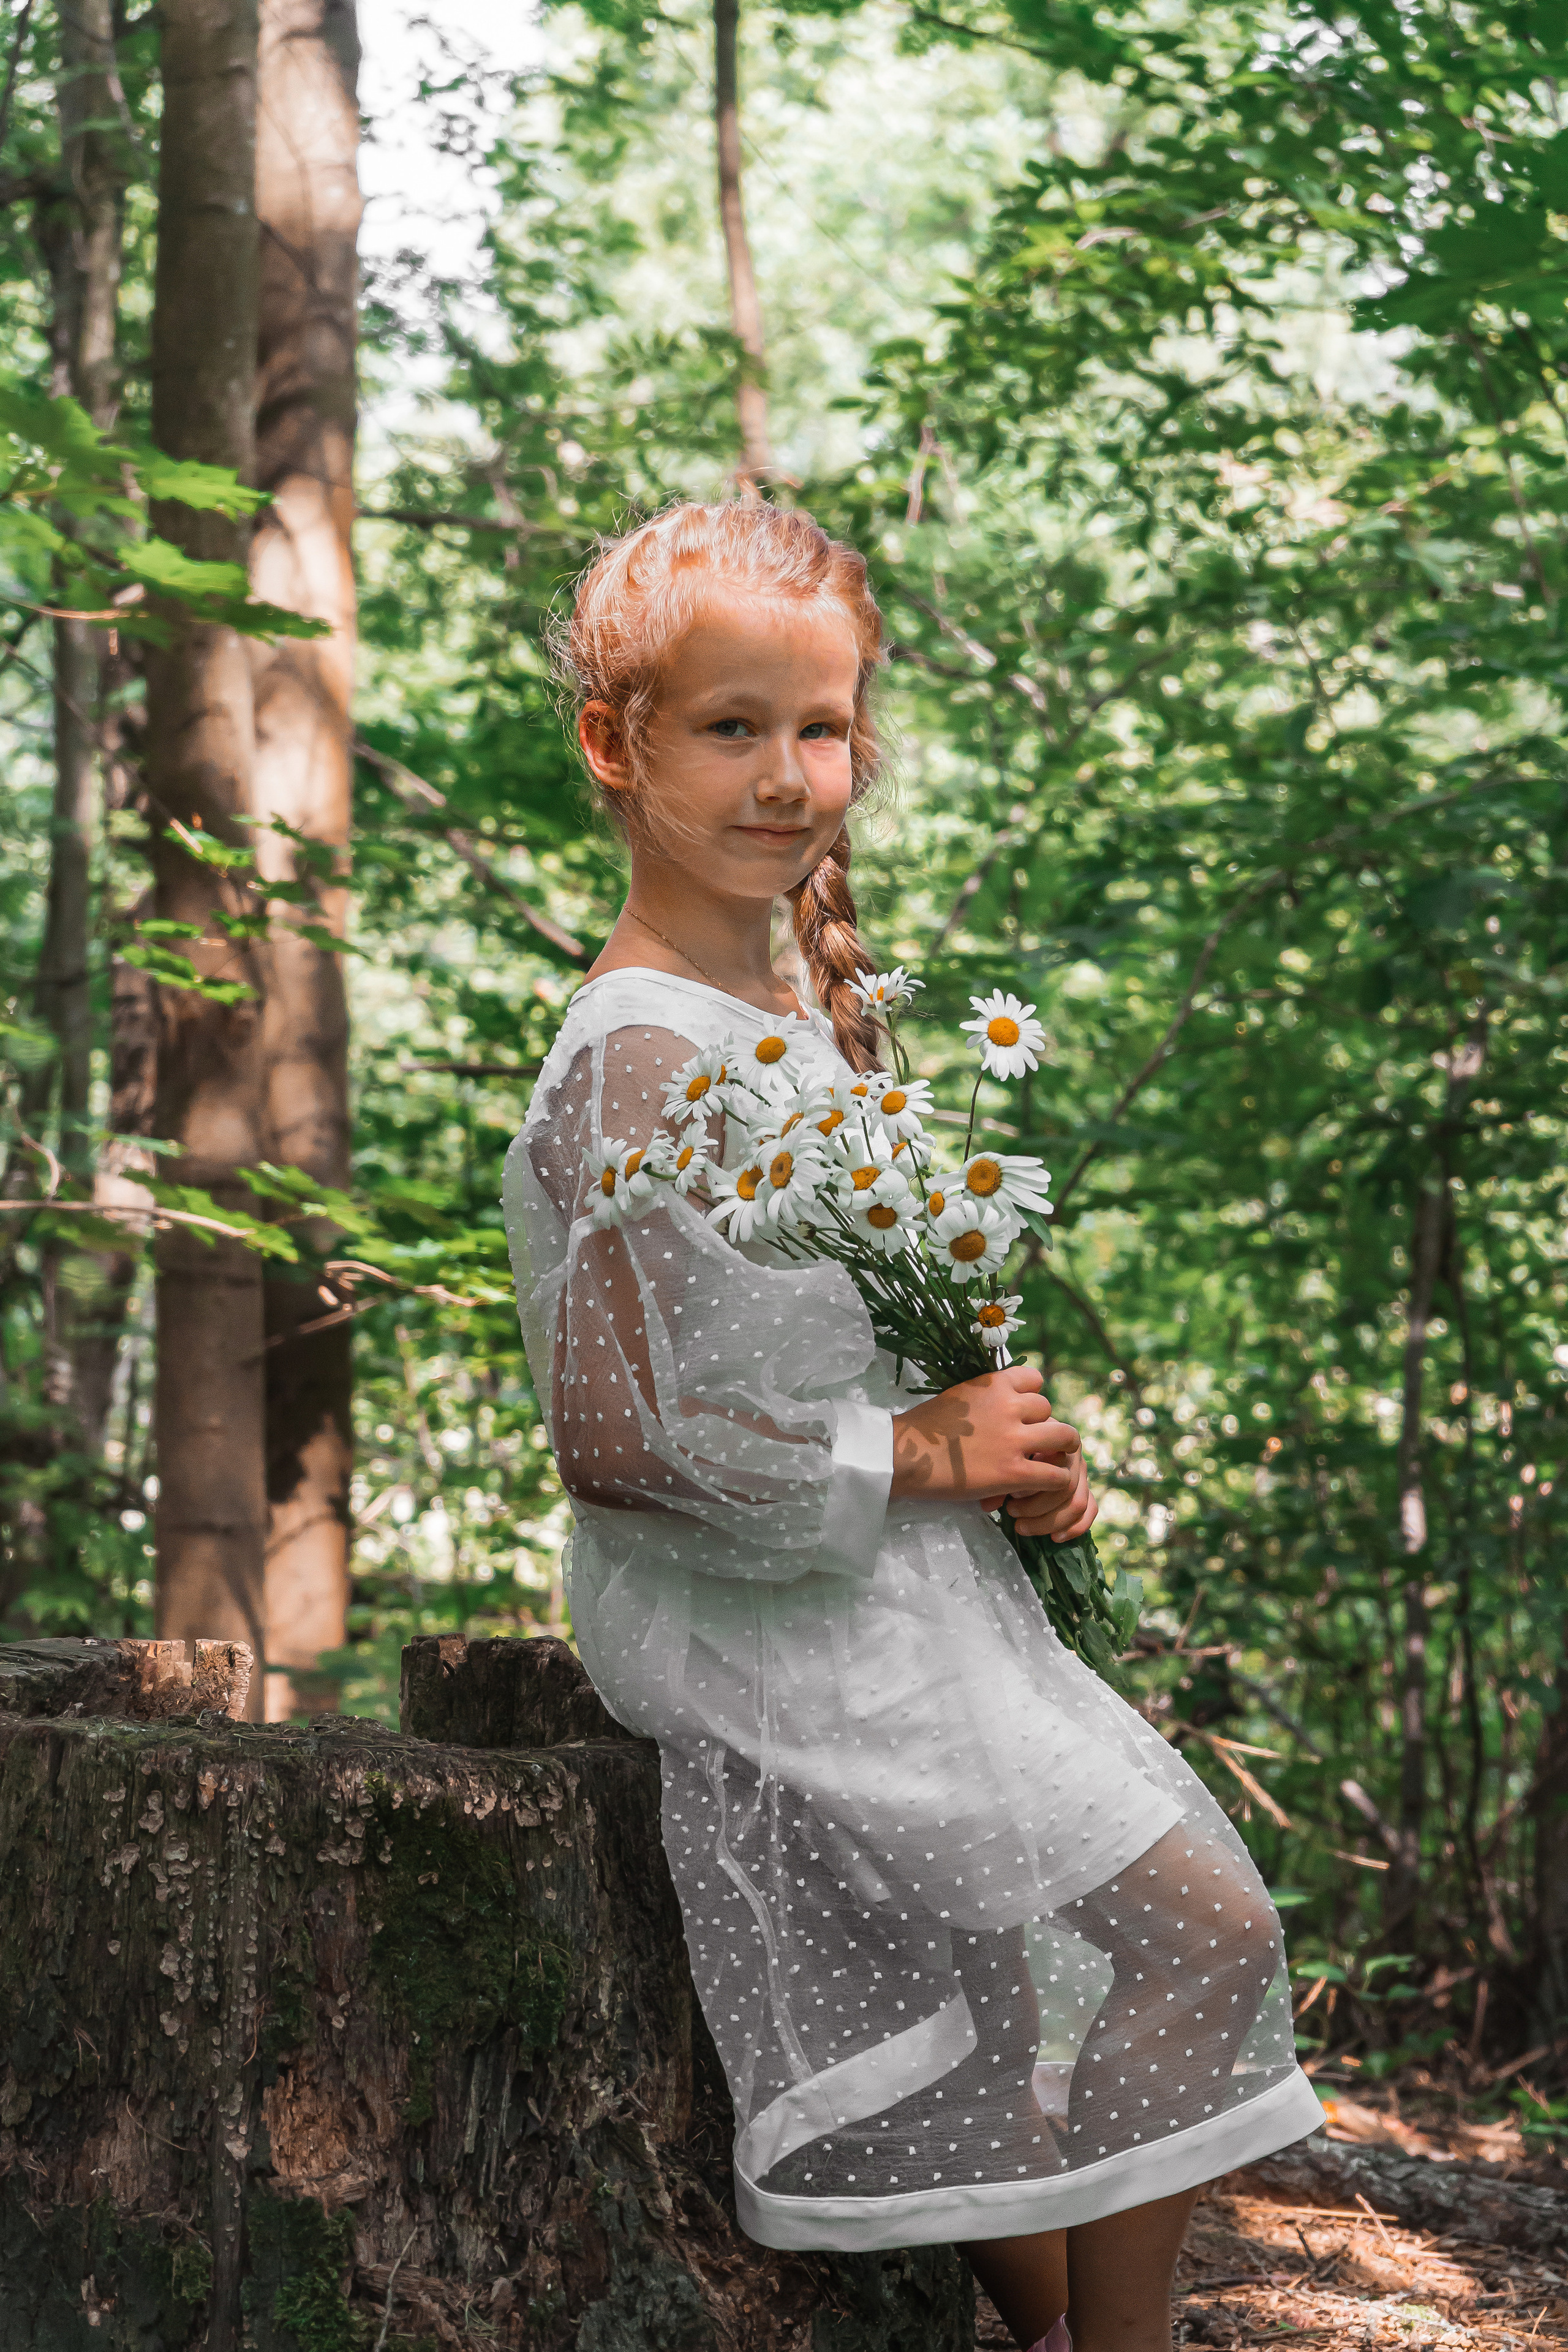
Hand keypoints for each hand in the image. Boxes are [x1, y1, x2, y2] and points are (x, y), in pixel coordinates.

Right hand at [890, 1364, 1097, 1540]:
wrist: (904, 1456)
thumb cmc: (923, 1429)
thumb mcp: (958, 1397)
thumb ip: (985, 1398)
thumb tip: (1004, 1409)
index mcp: (993, 1384)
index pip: (1034, 1379)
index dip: (1033, 1397)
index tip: (1025, 1414)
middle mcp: (1008, 1406)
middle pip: (1049, 1409)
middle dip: (1044, 1426)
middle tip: (1036, 1444)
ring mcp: (1013, 1439)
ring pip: (1065, 1437)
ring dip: (1063, 1450)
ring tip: (1056, 1462)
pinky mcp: (1013, 1471)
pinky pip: (1055, 1475)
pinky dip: (1055, 1482)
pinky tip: (1041, 1488)